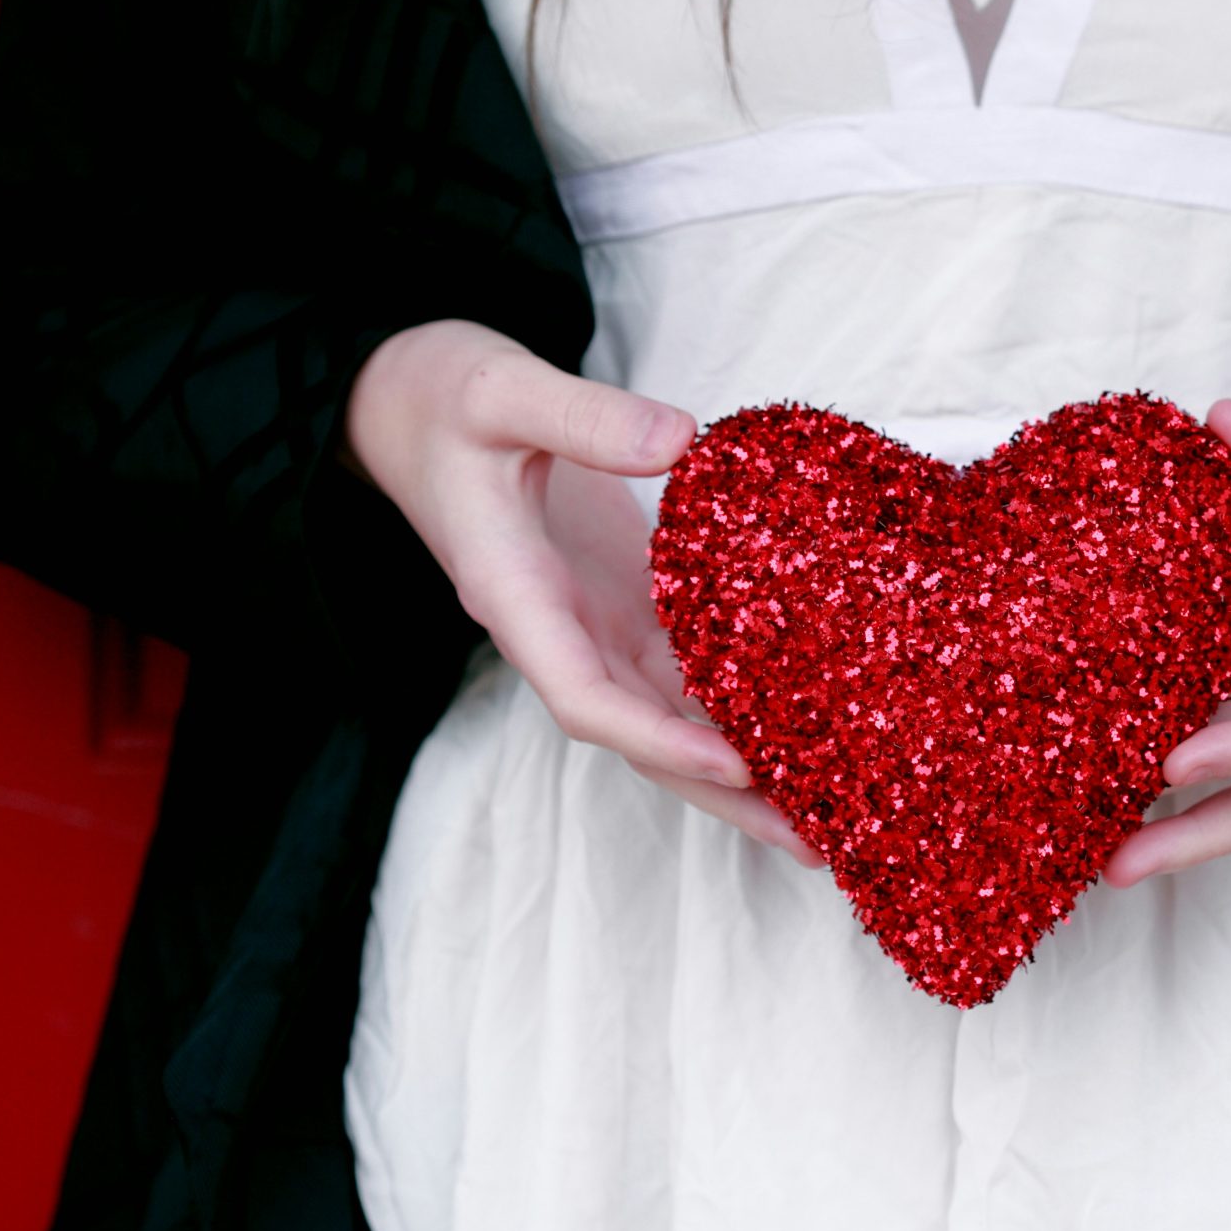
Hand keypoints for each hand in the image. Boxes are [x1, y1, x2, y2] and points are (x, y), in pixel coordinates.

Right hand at [342, 319, 820, 864]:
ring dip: (742, 766)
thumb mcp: (499, 390)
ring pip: (668, 714)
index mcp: (514, 596)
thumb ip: (583, 416)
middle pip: (642, 735)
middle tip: (817, 840)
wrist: (402, 400)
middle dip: (723, 792)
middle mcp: (555, 629)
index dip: (659, 737)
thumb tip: (682, 441)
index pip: (584, 697)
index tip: (735, 761)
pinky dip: (738, 702)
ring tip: (827, 812)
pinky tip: (805, 728)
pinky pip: (681, 666)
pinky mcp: (620, 596)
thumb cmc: (439, 394)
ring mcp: (589, 620)